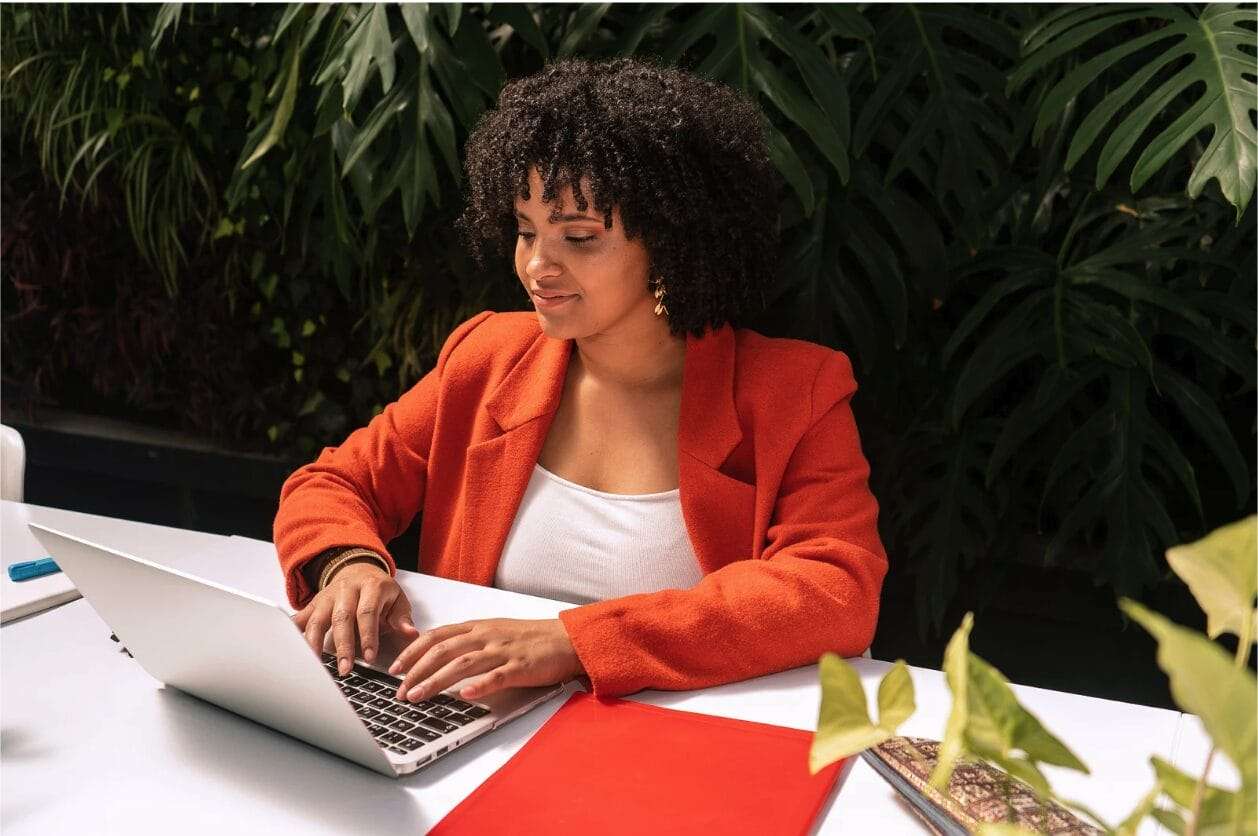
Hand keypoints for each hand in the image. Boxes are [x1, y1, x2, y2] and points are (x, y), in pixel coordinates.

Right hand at [292, 561, 418, 674]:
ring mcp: (327, 596)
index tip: (370, 657)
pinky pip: (301, 618)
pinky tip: (291, 648)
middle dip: (343, 645)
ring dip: (315, 644)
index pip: (367, 612)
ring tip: (316, 665)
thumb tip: (410, 633)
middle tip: (345, 668)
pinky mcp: (313, 603)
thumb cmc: (379, 590)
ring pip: (318, 619)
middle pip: (341, 618)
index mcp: (371, 586)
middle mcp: (346, 589)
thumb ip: (402, 617)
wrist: (358, 569)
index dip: (368, 636)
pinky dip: (294, 633)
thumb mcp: (397, 599)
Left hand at [387, 618, 583, 702]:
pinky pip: (497, 676)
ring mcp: (502, 651)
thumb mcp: (494, 632)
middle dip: (416, 671)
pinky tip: (465, 695)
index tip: (395, 668)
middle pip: (443, 650)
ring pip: (462, 663)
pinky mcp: (520, 666)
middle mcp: (486, 636)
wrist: (566, 639)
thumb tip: (438, 658)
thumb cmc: (530, 639)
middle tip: (400, 691)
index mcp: (477, 627)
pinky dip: (479, 685)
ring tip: (418, 696)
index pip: (436, 636)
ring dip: (436, 680)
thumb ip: (469, 642)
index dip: (412, 651)